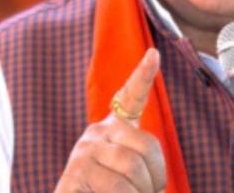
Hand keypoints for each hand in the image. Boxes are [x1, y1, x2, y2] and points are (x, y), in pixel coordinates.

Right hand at [55, 49, 166, 192]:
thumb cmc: (106, 192)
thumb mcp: (129, 176)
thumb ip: (142, 166)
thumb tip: (159, 185)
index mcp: (114, 130)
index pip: (130, 97)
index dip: (143, 75)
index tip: (154, 55)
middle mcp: (97, 133)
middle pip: (146, 145)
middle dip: (156, 177)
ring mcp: (83, 151)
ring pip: (133, 167)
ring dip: (142, 192)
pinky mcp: (75, 172)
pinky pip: (116, 185)